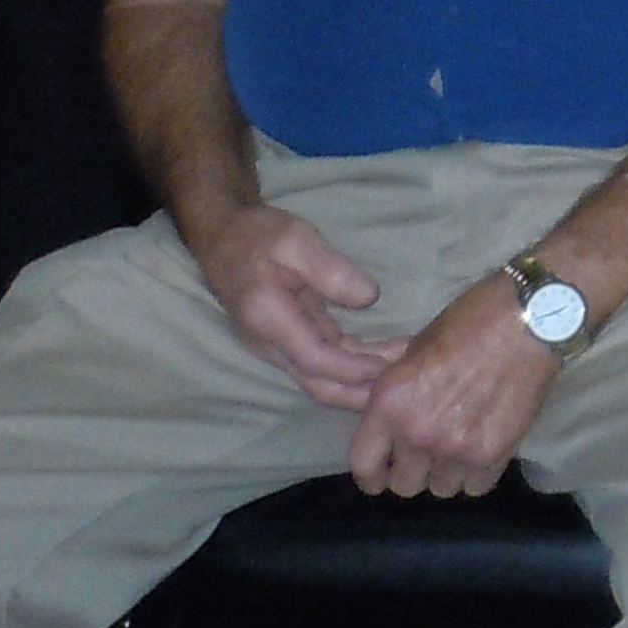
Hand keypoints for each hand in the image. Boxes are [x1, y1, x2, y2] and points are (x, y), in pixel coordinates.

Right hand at [186, 202, 397, 409]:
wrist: (223, 238)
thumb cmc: (258, 235)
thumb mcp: (295, 239)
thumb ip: (330, 269)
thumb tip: (368, 297)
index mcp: (269, 320)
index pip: (315, 360)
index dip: (353, 369)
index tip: (389, 368)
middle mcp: (270, 343)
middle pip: (318, 384)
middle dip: (359, 392)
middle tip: (403, 386)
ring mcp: (277, 346)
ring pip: (321, 378)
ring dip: (359, 380)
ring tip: (403, 369)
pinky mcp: (288, 340)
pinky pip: (321, 361)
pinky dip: (351, 363)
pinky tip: (382, 356)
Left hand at [348, 274, 562, 496]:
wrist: (527, 321)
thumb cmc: (468, 323)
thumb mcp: (414, 350)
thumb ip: (392, 392)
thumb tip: (373, 416)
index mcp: (389, 403)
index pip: (363, 465)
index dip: (371, 475)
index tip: (381, 475)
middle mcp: (417, 433)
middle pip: (404, 485)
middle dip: (413, 471)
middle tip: (427, 453)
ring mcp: (456, 448)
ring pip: (442, 489)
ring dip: (448, 472)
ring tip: (461, 446)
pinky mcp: (493, 456)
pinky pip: (475, 487)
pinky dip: (478, 474)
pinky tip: (484, 448)